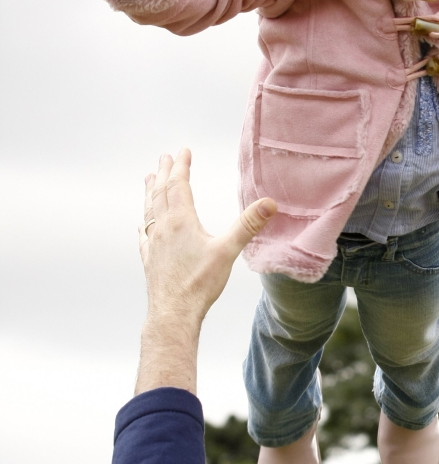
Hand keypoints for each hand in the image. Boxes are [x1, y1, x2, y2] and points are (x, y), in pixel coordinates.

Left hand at [140, 149, 275, 325]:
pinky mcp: (149, 259)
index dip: (181, 166)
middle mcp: (163, 228)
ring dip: (151, 191)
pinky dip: (145, 220)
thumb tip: (269, 204)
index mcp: (181, 221)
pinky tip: (144, 223)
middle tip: (165, 158)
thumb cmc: (199, 284)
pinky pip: (144, 232)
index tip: (183, 151)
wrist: (173, 313)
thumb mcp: (228, 251)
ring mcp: (153, 243)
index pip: (179, 185)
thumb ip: (248, 225)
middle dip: (165, 173)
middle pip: (160, 193)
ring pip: (149, 210)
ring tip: (150, 179)